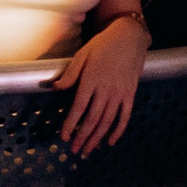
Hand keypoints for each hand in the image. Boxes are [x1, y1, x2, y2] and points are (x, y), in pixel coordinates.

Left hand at [52, 16, 148, 151]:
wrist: (129, 36)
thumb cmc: (103, 44)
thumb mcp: (82, 55)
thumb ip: (70, 74)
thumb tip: (55, 87)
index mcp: (91, 80)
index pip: (78, 108)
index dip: (70, 124)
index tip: (63, 137)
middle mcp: (106, 89)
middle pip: (92, 119)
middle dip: (82, 137)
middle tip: (74, 150)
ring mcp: (120, 93)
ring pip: (107, 122)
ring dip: (96, 138)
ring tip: (88, 150)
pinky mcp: (130, 94)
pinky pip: (124, 117)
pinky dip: (118, 131)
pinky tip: (110, 141)